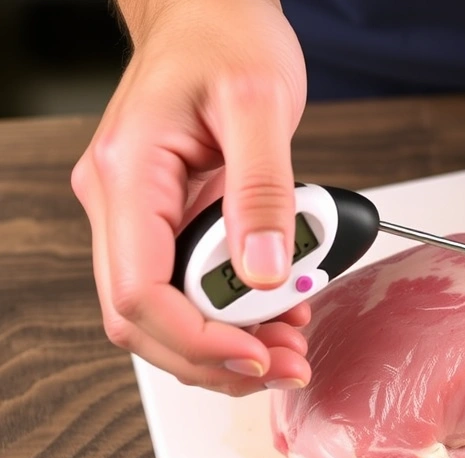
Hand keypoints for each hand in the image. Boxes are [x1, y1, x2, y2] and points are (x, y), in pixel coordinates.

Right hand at [71, 0, 311, 395]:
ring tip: (291, 344)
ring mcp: (141, 214)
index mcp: (129, 176)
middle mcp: (121, 203)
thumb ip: (263, 191)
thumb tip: (265, 271)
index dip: (198, 340)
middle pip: (145, 319)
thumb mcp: (259, 105)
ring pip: (165, 311)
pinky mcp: (168, 216)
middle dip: (216, 356)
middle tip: (287, 364)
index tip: (258, 356)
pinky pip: (189, 283)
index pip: (140, 292)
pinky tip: (276, 312)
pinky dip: (231, 311)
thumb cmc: (225, 37)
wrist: (212, 11)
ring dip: (225, 341)